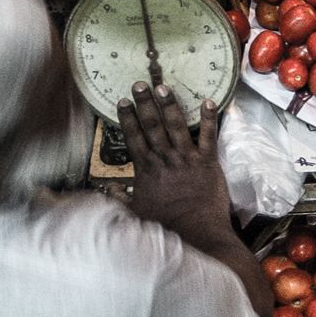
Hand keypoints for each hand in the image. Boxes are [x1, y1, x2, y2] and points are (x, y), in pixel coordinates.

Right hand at [121, 83, 230, 241]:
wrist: (196, 233)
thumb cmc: (165, 225)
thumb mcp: (134, 213)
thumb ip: (119, 199)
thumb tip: (106, 191)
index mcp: (146, 169)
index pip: (134, 137)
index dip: (128, 118)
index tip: (122, 101)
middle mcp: (165, 158)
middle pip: (152, 125)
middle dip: (145, 103)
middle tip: (140, 83)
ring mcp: (187, 158)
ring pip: (176, 126)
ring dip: (170, 105)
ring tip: (164, 87)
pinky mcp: (208, 162)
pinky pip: (209, 136)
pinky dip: (209, 118)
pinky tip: (209, 102)